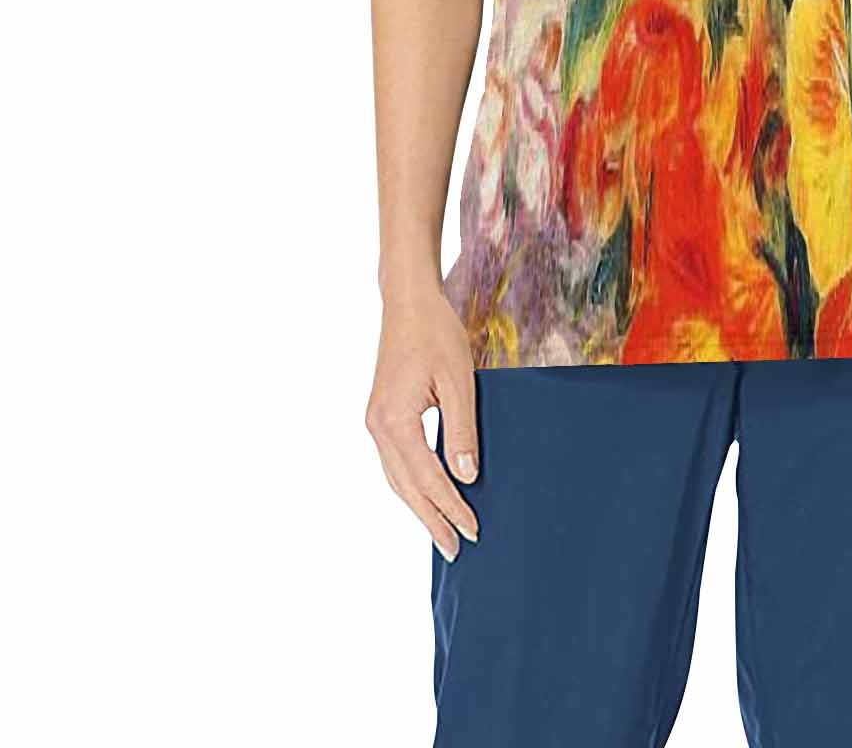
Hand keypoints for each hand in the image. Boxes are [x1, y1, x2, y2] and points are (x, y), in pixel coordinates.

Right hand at [366, 287, 479, 557]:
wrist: (408, 302)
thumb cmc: (437, 334)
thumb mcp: (459, 380)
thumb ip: (461, 430)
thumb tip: (466, 476)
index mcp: (395, 421)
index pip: (427, 478)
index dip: (450, 506)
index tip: (474, 530)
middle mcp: (378, 427)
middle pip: (406, 487)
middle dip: (432, 519)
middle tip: (457, 549)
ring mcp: (376, 422)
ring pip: (397, 478)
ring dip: (420, 506)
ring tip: (444, 532)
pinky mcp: (382, 415)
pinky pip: (397, 462)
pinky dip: (413, 484)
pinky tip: (429, 494)